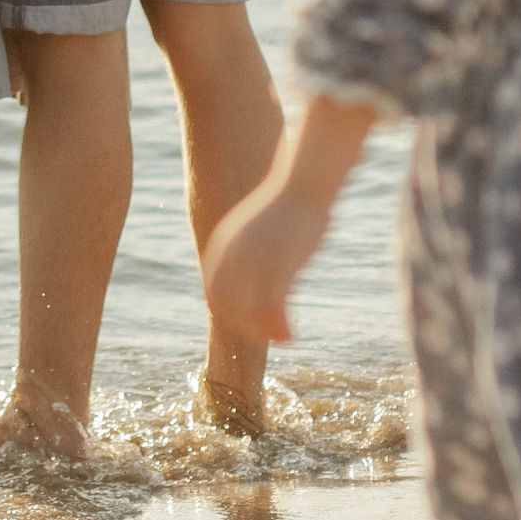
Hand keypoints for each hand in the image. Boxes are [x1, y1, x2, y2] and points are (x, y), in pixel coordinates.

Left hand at [205, 180, 329, 344]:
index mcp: (226, 244)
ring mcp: (254, 261)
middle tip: (266, 334)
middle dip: (243, 325)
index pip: (215, 289)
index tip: (248, 321)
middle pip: (223, 303)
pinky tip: (291, 336)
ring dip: (262, 331)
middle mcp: (234, 254)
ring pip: (247, 311)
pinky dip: (278, 329)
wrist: (305, 181)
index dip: (228, 311)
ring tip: (282, 338)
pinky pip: (271, 310)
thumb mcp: (260, 227)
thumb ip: (251, 248)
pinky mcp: (278, 266)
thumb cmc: (290, 203)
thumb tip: (258, 263)